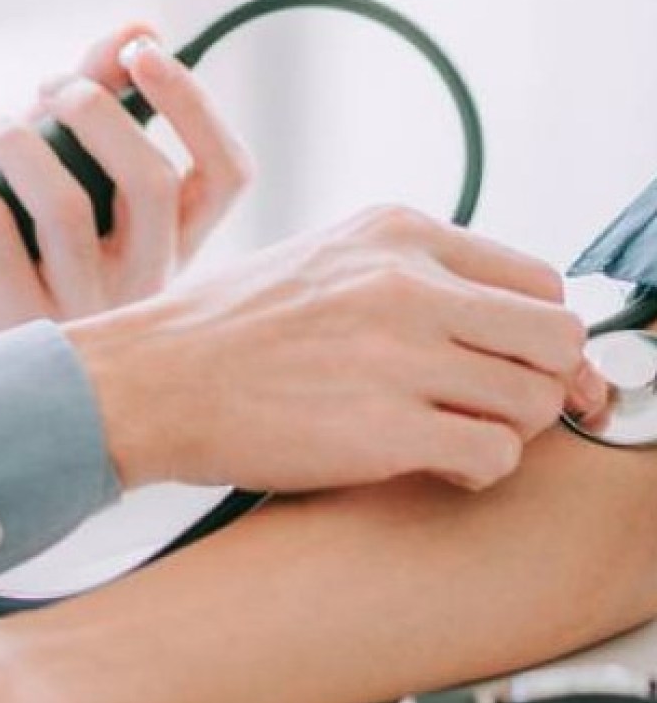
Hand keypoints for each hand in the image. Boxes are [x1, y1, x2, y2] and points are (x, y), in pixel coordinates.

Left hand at [0, 23, 252, 363]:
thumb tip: (140, 27)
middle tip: (54, 88)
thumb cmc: (17, 231)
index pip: (228, 176)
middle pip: (153, 183)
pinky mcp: (17, 321)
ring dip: (19, 142)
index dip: (194, 105)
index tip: (142, 53)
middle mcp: (143, 285)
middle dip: (98, 112)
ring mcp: (84, 313)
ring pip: (65, 205)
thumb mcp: (64, 159)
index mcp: (172, 243)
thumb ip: (103, 96)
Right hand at [67, 205, 606, 492]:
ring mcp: (399, 355)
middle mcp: (407, 283)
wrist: (149, 379)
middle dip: (540, 380)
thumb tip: (492, 326)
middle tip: (498, 406)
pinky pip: (496, 454)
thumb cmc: (223, 331)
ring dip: (509, 428)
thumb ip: (410, 282)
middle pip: (555, 336)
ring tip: (456, 436)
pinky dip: (479, 468)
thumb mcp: (323, 265)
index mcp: (396, 234)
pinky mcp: (384, 429)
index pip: (538, 279)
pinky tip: (434, 463)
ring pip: (536, 397)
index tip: (517, 363)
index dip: (537, 332)